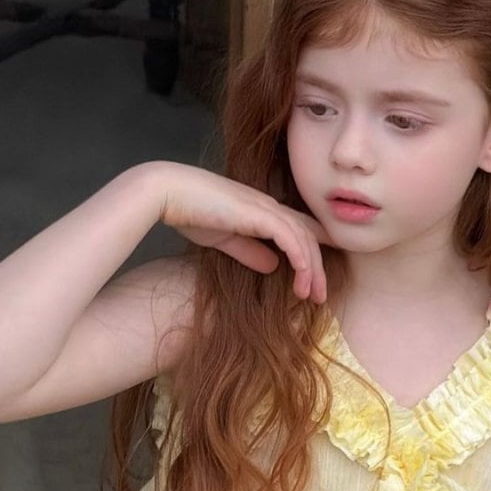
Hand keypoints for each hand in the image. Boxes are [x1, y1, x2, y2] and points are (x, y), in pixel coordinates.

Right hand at [152, 162, 330, 302]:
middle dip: (318, 269)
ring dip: (312, 270)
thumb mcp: (226, 239)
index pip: (299, 230)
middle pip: (307, 237)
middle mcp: (269, 207)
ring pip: (303, 239)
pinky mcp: (259, 213)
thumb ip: (250, 251)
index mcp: (262, 211)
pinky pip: (290, 237)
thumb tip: (273, 266)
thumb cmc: (191, 212)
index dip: (314, 251)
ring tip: (312, 296)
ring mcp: (265, 208)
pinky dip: (300, 259)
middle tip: (320, 298)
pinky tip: (302, 279)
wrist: (170, 193)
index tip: (319, 279)